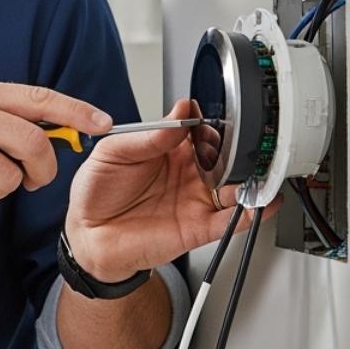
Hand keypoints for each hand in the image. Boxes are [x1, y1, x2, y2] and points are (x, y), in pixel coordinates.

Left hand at [64, 99, 277, 279]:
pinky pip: (230, 220)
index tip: (215, 120)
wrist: (89, 236)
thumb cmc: (97, 193)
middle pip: (225, 158)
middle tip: (239, 145)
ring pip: (234, 187)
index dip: (211, 125)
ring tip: (258, 171)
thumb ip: (148, 136)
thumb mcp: (113, 152)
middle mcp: (187, 174)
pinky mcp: (198, 228)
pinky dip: (249, 211)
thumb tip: (180, 112)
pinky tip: (260, 201)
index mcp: (169, 151)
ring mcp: (195, 200)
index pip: (201, 131)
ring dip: (250, 179)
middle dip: (237, 150)